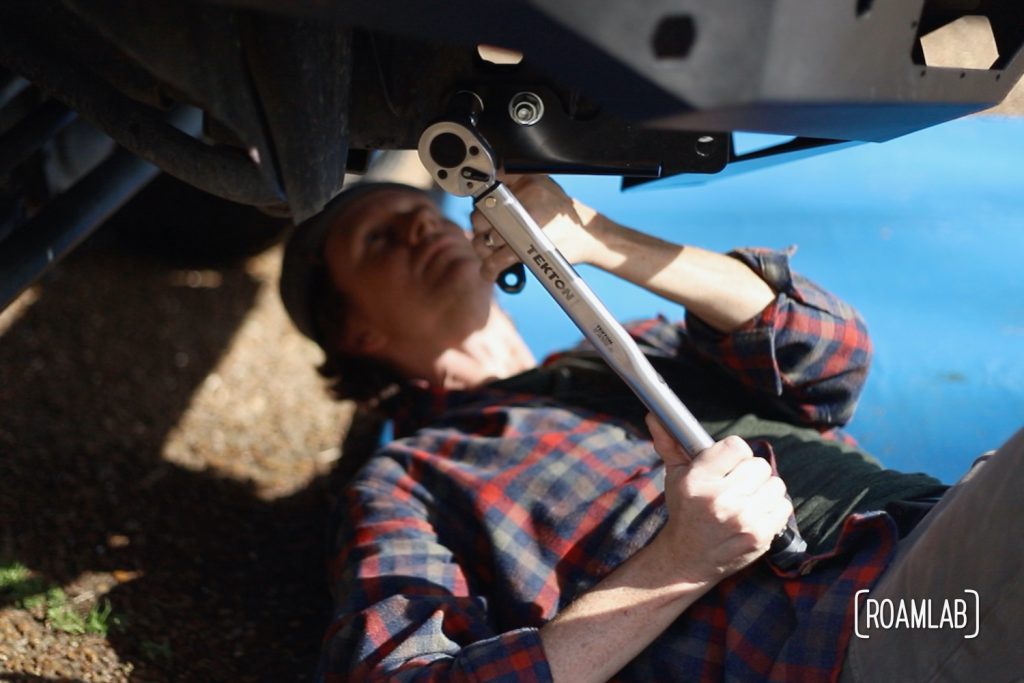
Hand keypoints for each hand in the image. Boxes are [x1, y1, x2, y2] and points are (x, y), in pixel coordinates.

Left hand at [470, 175, 605, 279]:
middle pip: (482, 214)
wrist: (588, 236)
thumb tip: (486, 195)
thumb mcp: (543, 187)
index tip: (483, 208)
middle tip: (487, 234)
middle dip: (480, 229)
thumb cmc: (562, 215)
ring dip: (483, 250)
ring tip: (489, 253)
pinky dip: (490, 268)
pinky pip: (497, 259)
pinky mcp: (527, 247)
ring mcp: (527, 221)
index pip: (491, 182)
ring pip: (487, 238)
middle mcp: (526, 196)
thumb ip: (516, 186)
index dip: (482, 198)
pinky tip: (490, 271)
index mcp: (528, 180)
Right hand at [645, 414, 792, 584]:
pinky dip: (772, 508)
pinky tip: (755, 514)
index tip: (728, 464)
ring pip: (775, 484)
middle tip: (737, 485)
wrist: (687, 560)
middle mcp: (719, 499)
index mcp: (696, 481)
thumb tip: (654, 414)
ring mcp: (742, 519)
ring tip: (747, 500)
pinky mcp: (759, 536)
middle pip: (759, 465)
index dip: (734, 453)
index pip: (736, 446)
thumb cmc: (683, 512)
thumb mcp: (674, 477)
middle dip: (750, 473)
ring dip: (763, 490)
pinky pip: (783, 506)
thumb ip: (669, 443)